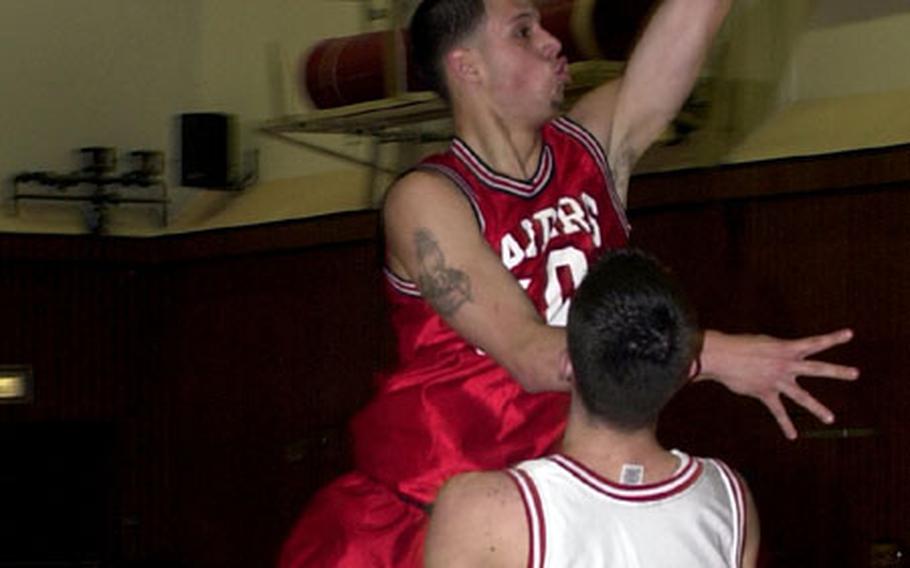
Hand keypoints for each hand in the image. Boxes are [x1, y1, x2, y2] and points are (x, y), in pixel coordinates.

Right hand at [699, 328, 859, 439]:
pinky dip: (785, 424)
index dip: (833, 338)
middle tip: (855, 374)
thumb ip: (776, 354)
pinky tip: (793, 436)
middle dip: (837, 372)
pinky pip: (778, 411)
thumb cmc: (738, 346)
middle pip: (817, 368)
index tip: (850, 334)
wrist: (721, 356)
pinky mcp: (765, 393)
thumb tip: (781, 366)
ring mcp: (777, 380)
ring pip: (802, 396)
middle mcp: (786, 364)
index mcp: (786, 348)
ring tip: (831, 418)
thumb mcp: (763, 344)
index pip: (814, 342)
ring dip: (817, 408)